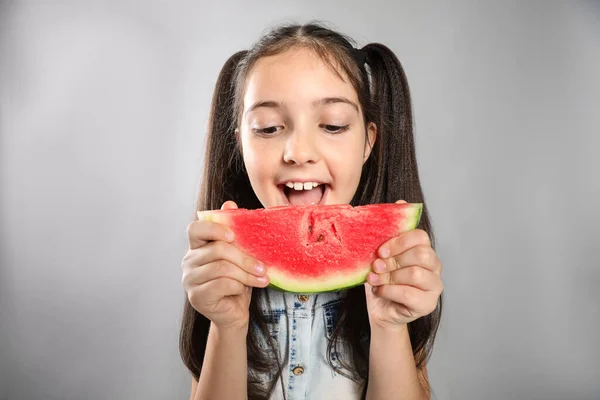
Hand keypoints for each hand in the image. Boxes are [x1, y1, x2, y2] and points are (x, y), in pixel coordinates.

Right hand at [181, 201, 268, 329]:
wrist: (234, 314)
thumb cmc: (237, 282)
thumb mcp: (239, 255)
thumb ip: (234, 232)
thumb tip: (230, 203)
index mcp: (197, 247)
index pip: (195, 229)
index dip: (214, 229)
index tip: (235, 236)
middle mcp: (189, 262)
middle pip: (217, 249)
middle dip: (245, 258)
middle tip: (263, 267)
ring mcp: (189, 280)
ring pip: (222, 267)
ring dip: (246, 273)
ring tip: (262, 278)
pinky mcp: (196, 296)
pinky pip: (221, 284)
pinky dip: (239, 285)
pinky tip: (247, 289)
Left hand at [365, 200, 442, 328]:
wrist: (379, 309)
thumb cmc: (382, 279)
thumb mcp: (381, 253)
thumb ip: (390, 230)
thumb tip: (401, 202)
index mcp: (424, 250)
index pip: (421, 237)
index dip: (399, 241)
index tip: (380, 250)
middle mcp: (434, 266)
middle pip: (421, 254)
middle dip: (394, 260)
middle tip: (376, 266)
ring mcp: (434, 286)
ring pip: (416, 273)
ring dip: (389, 276)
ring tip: (374, 279)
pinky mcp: (428, 304)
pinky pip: (410, 293)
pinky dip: (390, 290)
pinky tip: (379, 290)